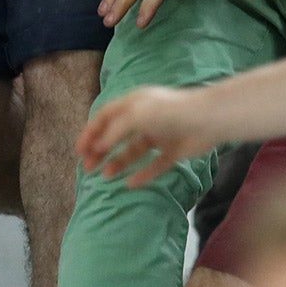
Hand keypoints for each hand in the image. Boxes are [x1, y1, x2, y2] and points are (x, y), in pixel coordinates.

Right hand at [76, 84, 221, 187]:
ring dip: (118, 162)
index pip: (106, 116)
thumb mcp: (136, 116)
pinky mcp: (174, 151)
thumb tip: (99, 146)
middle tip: (88, 168)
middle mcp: (146, 117)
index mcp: (135, 103)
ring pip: (134, 151)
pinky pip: (154, 165)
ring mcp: (160, 134)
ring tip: (107, 176)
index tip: (79, 151)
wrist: (206, 120)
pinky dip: (142, 174)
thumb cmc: (168, 112)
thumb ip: (115, 131)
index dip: (91, 132)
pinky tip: (131, 183)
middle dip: (101, 150)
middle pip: (117, 135)